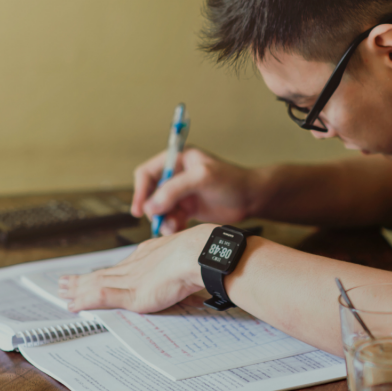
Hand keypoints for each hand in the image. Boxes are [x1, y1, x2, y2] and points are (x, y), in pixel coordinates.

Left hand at [58, 224, 214, 312]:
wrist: (199, 255)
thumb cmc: (201, 257)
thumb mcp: (187, 262)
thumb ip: (180, 270)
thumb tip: (189, 281)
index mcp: (149, 255)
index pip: (121, 266)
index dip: (105, 271)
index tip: (94, 275)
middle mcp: (135, 264)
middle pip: (104, 273)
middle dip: (84, 279)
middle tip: (65, 282)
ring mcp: (131, 278)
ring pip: (96, 283)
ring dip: (78, 289)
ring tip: (62, 291)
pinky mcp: (131, 293)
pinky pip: (100, 296)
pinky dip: (85, 301)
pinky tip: (73, 305)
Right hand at [131, 147, 256, 234]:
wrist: (251, 198)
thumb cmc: (231, 181)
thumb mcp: (202, 178)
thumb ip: (175, 189)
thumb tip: (151, 205)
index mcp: (177, 160)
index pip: (147, 173)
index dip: (140, 190)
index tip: (139, 209)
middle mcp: (176, 175)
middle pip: (151, 194)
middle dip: (153, 209)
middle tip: (160, 221)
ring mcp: (181, 193)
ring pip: (160, 209)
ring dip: (163, 220)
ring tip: (173, 228)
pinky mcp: (188, 209)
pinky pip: (171, 219)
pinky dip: (171, 226)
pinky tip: (178, 230)